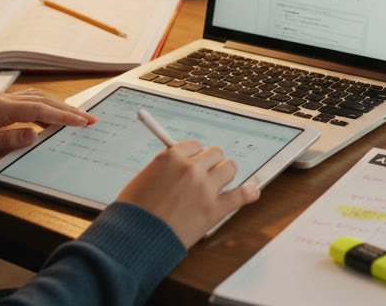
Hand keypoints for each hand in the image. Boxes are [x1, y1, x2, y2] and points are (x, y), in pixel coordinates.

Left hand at [0, 88, 96, 159]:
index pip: (40, 111)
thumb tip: (35, 135)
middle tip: (91, 119)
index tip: (84, 122)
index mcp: (0, 108)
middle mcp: (4, 100)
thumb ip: (6, 140)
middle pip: (44, 101)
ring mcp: (0, 100)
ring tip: (77, 115)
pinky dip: (45, 104)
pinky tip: (49, 112)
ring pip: (38, 98)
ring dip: (59, 105)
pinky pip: (28, 100)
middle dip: (69, 110)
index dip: (64, 116)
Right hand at [117, 140, 261, 247]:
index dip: (194, 156)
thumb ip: (165, 168)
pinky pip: (241, 195)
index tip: (194, 163)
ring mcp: (205, 187)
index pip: (194, 146)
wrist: (134, 239)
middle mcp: (191, 168)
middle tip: (205, 175)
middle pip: (215, 154)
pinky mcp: (214, 208)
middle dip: (210, 164)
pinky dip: (249, 193)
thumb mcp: (143, 179)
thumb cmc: (133, 212)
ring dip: (224, 175)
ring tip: (219, 184)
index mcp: (171, 157)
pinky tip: (252, 192)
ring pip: (229, 168)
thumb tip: (179, 163)